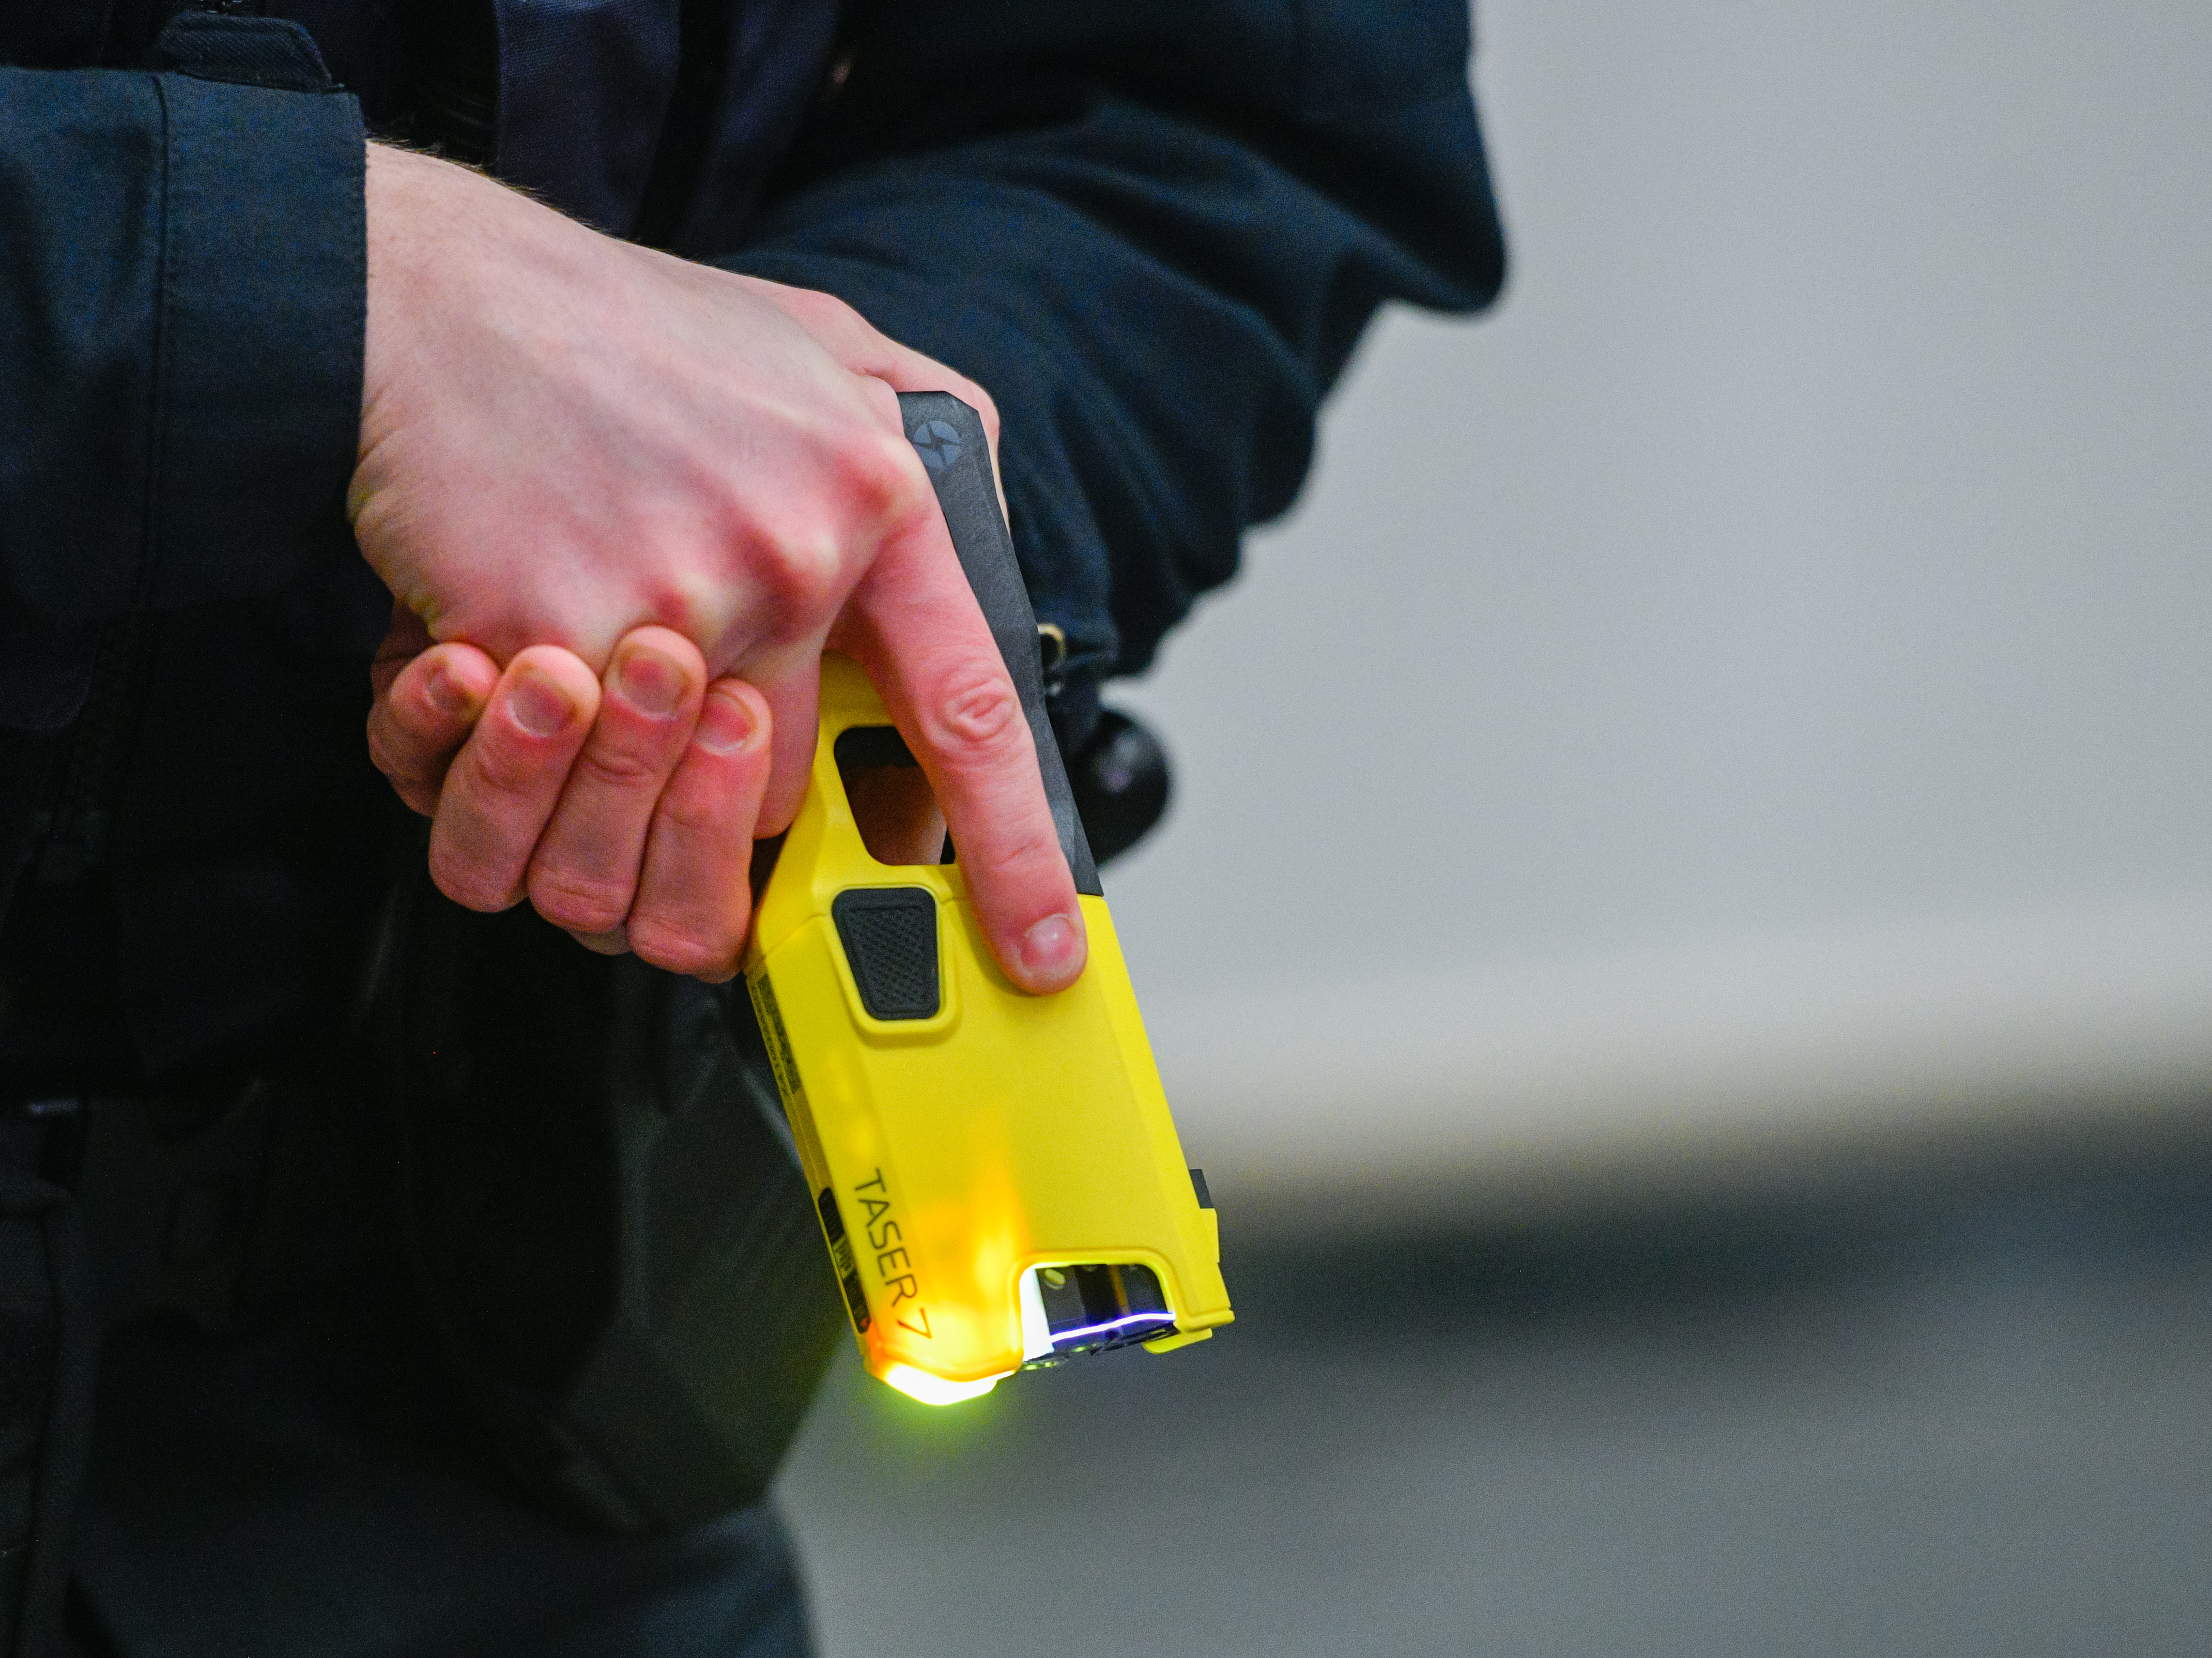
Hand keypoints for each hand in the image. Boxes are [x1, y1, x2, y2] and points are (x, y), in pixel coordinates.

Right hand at [353, 144, 1083, 990]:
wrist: (439, 296)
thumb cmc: (625, 330)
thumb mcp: (824, 343)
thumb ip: (926, 436)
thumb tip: (987, 544)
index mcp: (875, 496)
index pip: (972, 711)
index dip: (1013, 853)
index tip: (1042, 952)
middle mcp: (790, 560)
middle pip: (792, 794)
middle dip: (733, 783)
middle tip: (679, 710)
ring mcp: (670, 605)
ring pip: (678, 807)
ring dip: (631, 778)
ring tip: (590, 680)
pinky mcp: (547, 640)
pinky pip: (558, 775)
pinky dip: (529, 739)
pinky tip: (508, 649)